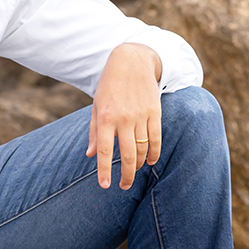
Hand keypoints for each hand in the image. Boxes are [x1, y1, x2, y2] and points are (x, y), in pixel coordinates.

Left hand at [88, 43, 161, 189]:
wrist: (132, 61)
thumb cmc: (110, 86)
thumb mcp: (97, 106)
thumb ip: (95, 132)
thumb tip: (91, 155)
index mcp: (106, 117)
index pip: (105, 151)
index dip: (104, 170)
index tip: (105, 186)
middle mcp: (124, 118)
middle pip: (128, 155)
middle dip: (127, 175)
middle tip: (124, 186)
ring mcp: (141, 116)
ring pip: (143, 149)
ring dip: (139, 165)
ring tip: (135, 171)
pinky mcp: (155, 112)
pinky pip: (156, 139)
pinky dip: (155, 153)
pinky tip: (151, 161)